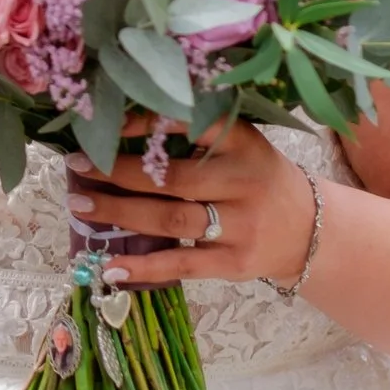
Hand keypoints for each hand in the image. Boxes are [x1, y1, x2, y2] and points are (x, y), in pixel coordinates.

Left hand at [66, 117, 315, 289]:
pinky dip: (143, 267)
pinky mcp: (235, 264)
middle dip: (118, 173)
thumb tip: (122, 126)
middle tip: (77, 165)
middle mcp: (244, 184)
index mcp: (245, 145)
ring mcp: (241, 227)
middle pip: (172, 179)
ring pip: (171, 220)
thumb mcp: (244, 147)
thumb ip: (198, 136)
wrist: (313, 232)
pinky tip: (110, 266)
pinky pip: (181, 265)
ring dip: (120, 213)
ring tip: (80, 206)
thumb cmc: (259, 180)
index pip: (194, 125)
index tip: (108, 122)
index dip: (148, 124)